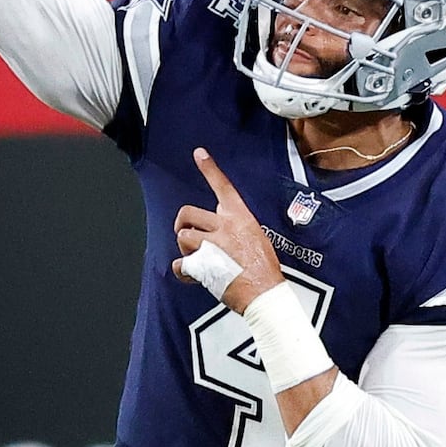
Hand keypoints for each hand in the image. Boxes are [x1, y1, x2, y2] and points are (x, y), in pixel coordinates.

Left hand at [171, 148, 285, 309]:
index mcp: (240, 217)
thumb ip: (237, 229)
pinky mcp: (202, 264)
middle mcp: (224, 226)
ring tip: (198, 261)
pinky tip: (193, 277)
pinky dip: (183, 271)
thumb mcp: (257, 239)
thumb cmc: (264, 270)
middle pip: (187, 213)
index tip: (199, 153)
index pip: (223, 187)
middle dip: (182, 224)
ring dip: (186, 250)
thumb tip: (221, 232)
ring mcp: (212, 244)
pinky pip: (180, 263)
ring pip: (183, 236)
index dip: (210, 168)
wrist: (265, 293)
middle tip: (187, 236)